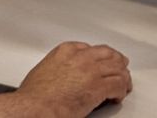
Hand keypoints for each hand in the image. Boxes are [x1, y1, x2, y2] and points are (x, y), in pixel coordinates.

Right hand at [15, 42, 130, 115]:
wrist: (34, 108)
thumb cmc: (33, 97)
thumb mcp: (43, 70)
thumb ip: (58, 66)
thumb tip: (63, 76)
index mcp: (66, 51)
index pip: (91, 48)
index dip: (100, 56)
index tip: (103, 62)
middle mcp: (81, 57)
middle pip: (108, 54)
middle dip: (116, 62)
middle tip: (120, 69)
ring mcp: (91, 71)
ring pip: (117, 68)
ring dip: (122, 77)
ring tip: (123, 84)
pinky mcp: (98, 87)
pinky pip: (118, 84)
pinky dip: (121, 90)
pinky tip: (118, 96)